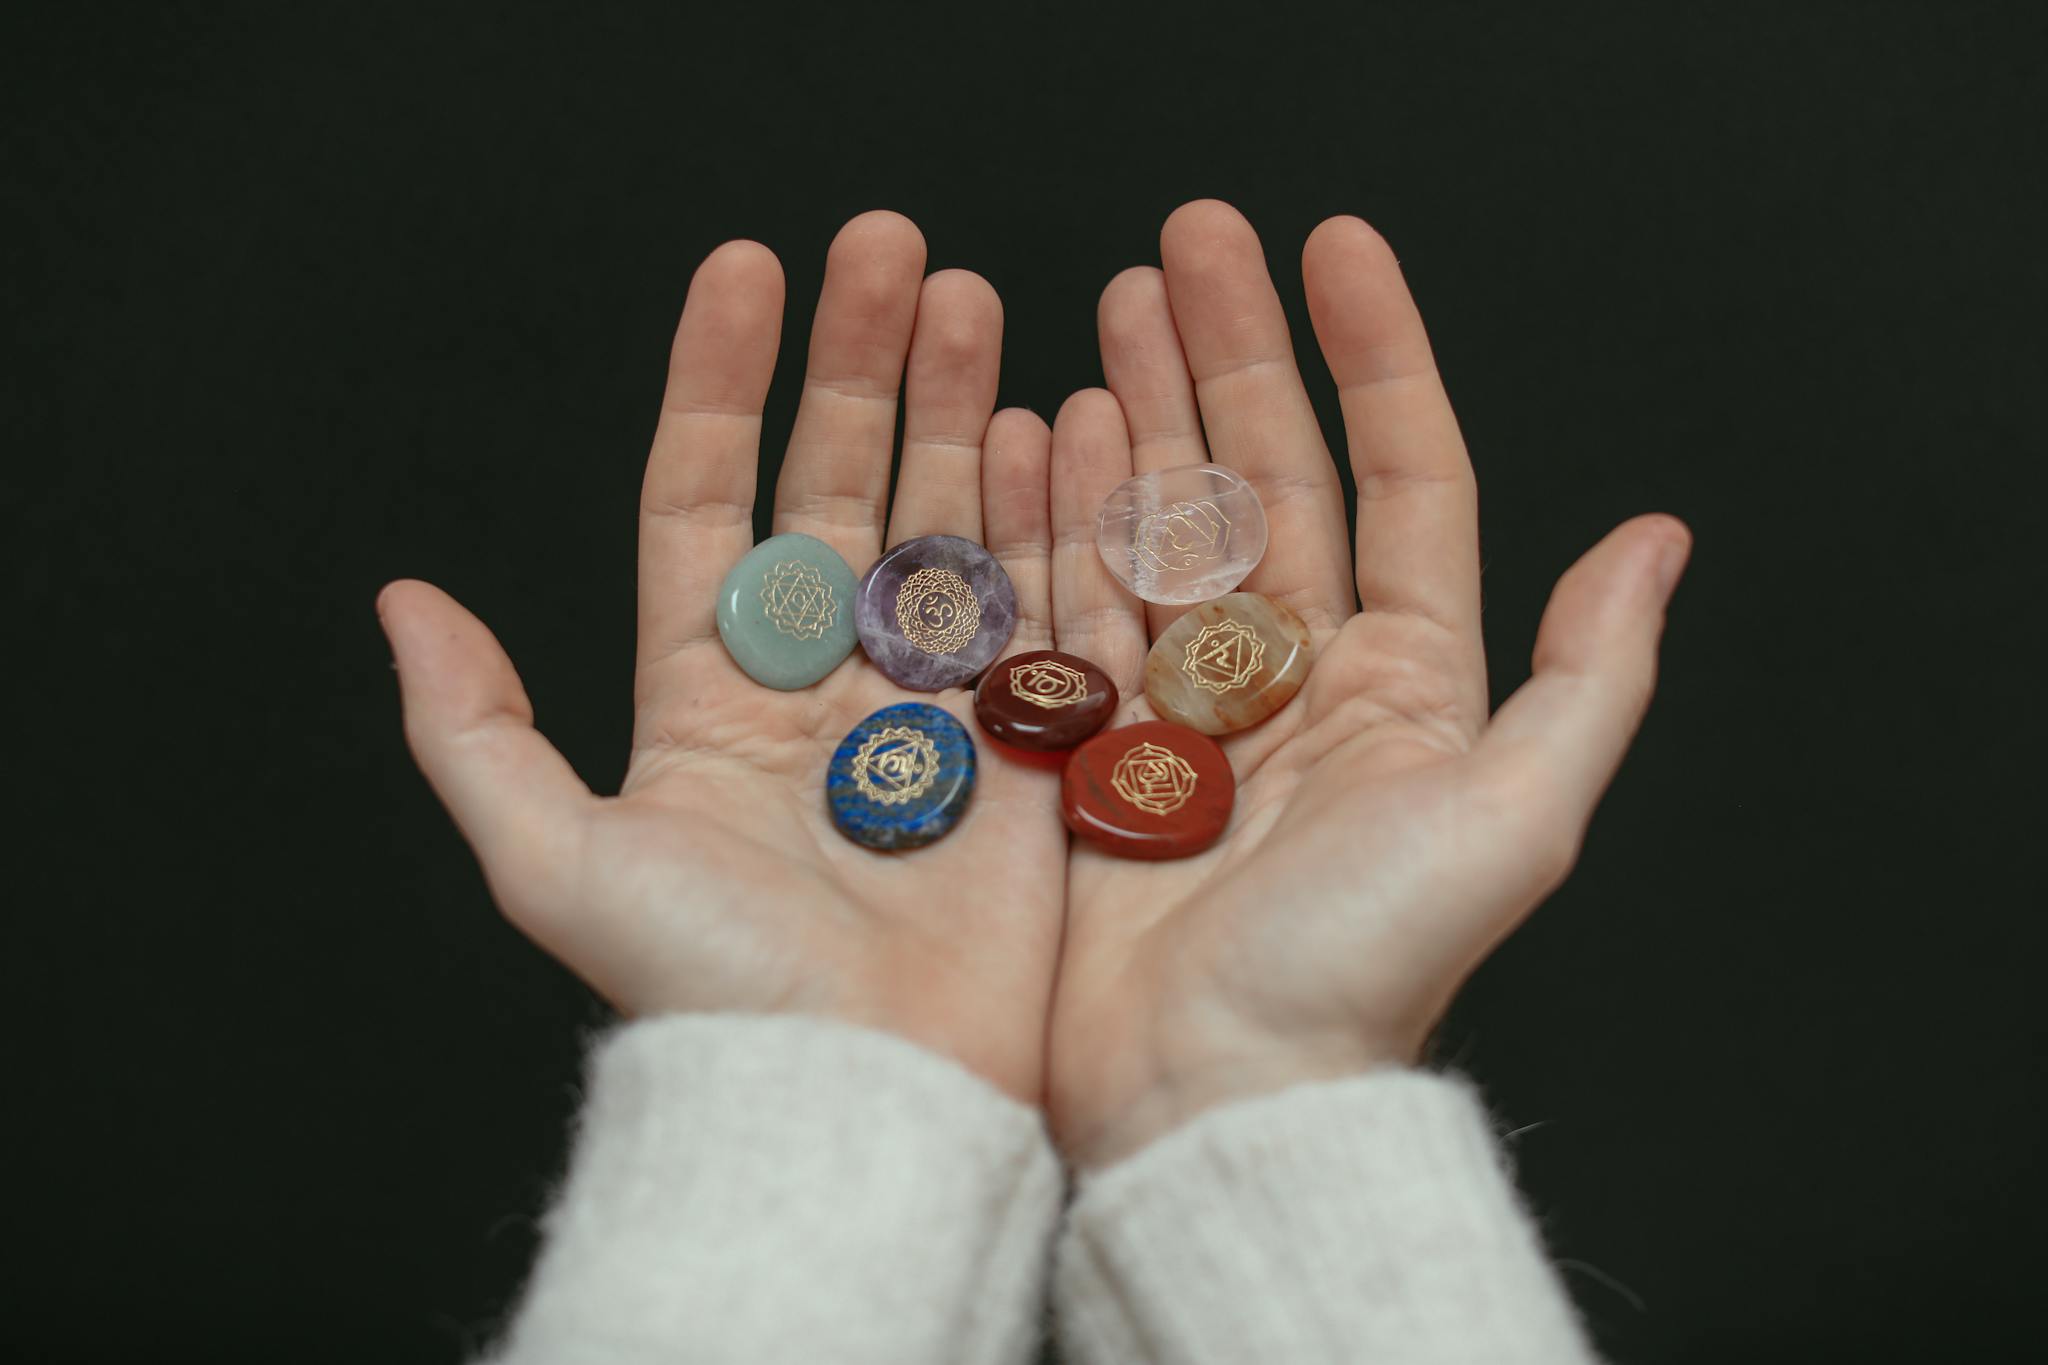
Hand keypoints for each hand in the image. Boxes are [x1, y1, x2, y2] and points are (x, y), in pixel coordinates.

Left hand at [378, 213, 1067, 1101]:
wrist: (865, 1099)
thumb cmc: (711, 992)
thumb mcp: (555, 859)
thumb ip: (478, 727)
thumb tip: (404, 602)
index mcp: (705, 695)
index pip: (709, 498)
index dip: (723, 380)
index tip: (749, 269)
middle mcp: (819, 685)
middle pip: (841, 489)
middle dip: (864, 367)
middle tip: (890, 254)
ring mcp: (930, 708)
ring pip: (944, 525)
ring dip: (961, 412)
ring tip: (974, 301)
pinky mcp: (1026, 746)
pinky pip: (1039, 605)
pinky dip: (1052, 512)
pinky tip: (1058, 423)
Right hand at [1042, 201, 1690, 1165]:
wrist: (1213, 1095)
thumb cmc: (1360, 971)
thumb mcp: (1512, 818)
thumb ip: (1587, 677)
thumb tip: (1659, 543)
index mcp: (1404, 680)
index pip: (1397, 479)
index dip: (1370, 355)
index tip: (1329, 247)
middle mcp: (1296, 681)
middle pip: (1265, 480)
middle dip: (1225, 357)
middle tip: (1184, 243)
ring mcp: (1184, 711)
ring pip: (1163, 526)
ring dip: (1137, 415)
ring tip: (1105, 312)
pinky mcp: (1092, 751)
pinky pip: (1073, 608)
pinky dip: (1055, 519)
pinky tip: (1038, 436)